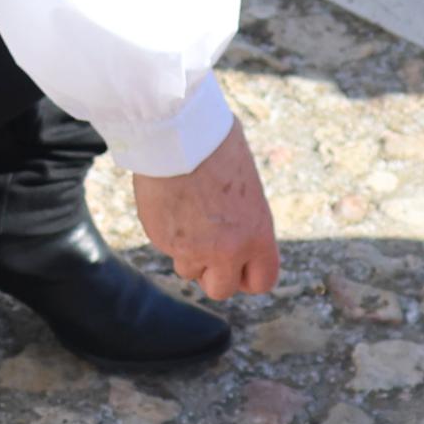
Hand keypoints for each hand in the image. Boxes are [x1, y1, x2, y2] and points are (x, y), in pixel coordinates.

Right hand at [132, 121, 278, 301]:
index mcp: (257, 234)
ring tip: (189, 218)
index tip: (241, 268)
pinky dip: (169, 234)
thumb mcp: (248, 188)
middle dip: (215, 273)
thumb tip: (241, 236)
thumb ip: (246, 222)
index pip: (261, 281)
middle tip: (211, 250)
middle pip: (221, 290)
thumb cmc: (217, 147)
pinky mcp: (162, 240)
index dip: (249, 276)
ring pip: (188, 270)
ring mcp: (191, 248)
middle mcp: (227, 249)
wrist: (177, 134)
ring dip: (189, 253)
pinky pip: (167, 248)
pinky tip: (172, 204)